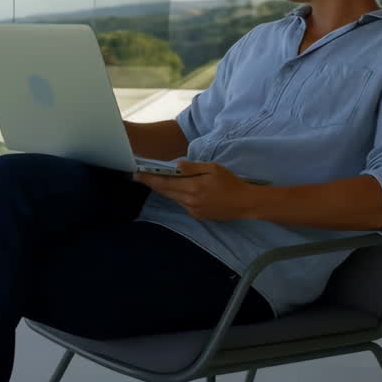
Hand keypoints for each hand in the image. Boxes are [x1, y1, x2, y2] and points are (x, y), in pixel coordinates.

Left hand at [134, 161, 259, 220]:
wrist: (245, 203)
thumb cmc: (230, 182)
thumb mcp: (213, 168)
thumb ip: (193, 167)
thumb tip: (176, 166)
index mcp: (193, 187)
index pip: (165, 183)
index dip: (149, 179)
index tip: (136, 174)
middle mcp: (190, 201)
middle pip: (165, 191)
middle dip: (152, 183)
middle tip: (138, 176)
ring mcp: (193, 210)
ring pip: (173, 198)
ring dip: (163, 190)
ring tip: (154, 180)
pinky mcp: (197, 215)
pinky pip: (182, 204)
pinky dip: (176, 196)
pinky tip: (176, 190)